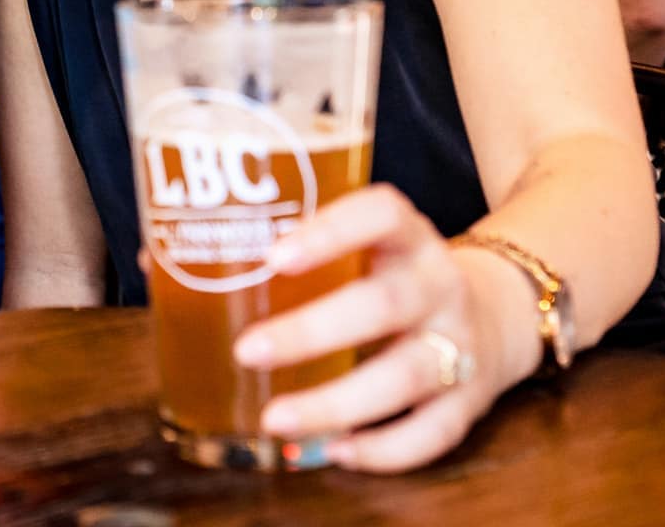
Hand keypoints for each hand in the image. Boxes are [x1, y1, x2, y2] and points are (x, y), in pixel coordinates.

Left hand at [231, 185, 520, 473]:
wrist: (498, 308)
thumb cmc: (392, 274)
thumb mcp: (362, 247)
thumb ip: (288, 254)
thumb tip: (166, 265)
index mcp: (407, 235)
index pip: (380, 215)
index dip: (330, 233)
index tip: (274, 256)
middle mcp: (440, 283)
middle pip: (386, 304)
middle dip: (314, 330)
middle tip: (249, 351)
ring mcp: (461, 343)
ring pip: (407, 376)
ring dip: (337, 402)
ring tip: (274, 418)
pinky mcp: (472, 400)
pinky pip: (433, 432)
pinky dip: (383, 449)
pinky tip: (334, 450)